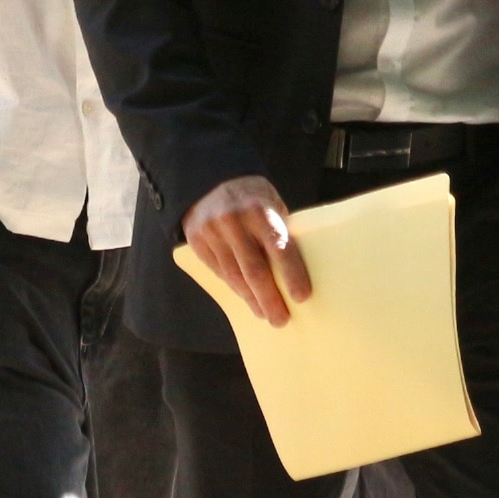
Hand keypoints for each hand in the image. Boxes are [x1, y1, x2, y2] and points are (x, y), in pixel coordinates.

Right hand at [183, 175, 313, 327]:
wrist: (209, 178)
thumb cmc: (251, 196)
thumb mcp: (271, 203)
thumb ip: (278, 231)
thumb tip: (295, 270)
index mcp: (259, 210)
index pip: (279, 247)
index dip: (291, 273)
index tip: (301, 296)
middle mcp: (234, 222)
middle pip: (254, 270)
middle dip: (269, 298)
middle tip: (281, 319)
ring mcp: (212, 232)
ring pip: (234, 276)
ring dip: (251, 299)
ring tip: (265, 314)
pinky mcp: (197, 241)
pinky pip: (219, 272)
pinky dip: (234, 287)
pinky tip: (246, 297)